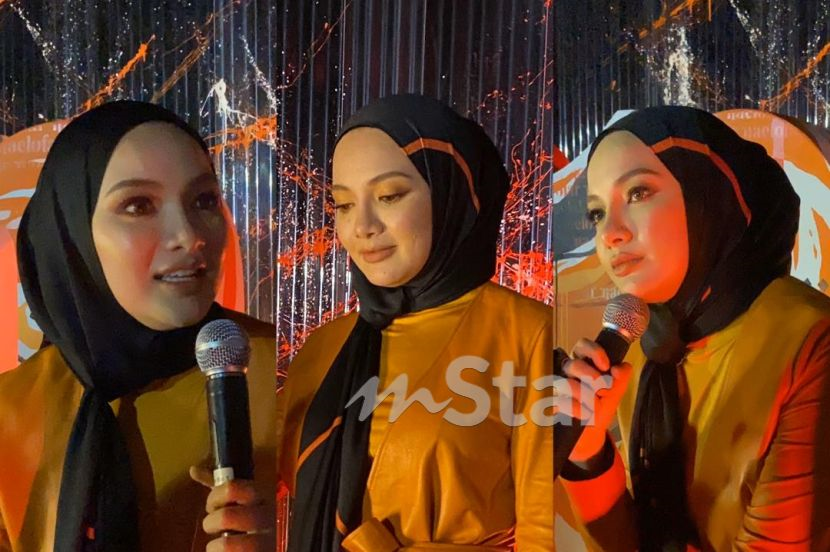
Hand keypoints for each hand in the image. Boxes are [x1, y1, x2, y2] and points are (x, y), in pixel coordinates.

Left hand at [189, 465, 275, 551]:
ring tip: (219, 546)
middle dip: (211, 523)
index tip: (213, 506)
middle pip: (226, 516)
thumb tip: (193, 469)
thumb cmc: (253, 521)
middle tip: (213, 527)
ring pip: (226, 545)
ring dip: (215, 547)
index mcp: (262, 496)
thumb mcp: (240, 500)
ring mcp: (267, 542)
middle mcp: (268, 517)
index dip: (214, 497)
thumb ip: (219, 486)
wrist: (273, 544)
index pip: (232, 488)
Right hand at [556, 338, 632, 462]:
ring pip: (565, 383)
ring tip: (592, 407)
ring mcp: (557, 388)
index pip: (582, 346)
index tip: (605, 366)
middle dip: (590, 376)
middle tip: (601, 389)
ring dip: (584, 397)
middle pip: (573, 364)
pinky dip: (575, 409)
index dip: (593, 352)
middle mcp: (568, 373)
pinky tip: (582, 415)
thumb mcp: (615, 394)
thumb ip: (621, 378)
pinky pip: (560, 402)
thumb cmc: (600, 410)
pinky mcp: (550, 403)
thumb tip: (619, 366)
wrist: (590, 436)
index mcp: (583, 364)